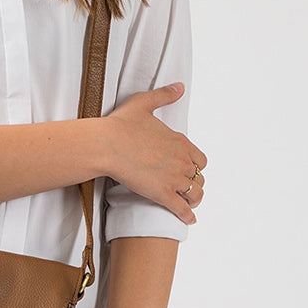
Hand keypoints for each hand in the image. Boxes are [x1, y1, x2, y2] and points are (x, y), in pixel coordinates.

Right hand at [104, 82, 206, 223]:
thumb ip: (164, 95)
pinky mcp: (162, 194)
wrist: (106, 145)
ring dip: (194, 200)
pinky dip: (187, 216)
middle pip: (199, 178)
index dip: (195, 166)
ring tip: (190, 205)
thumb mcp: (144, 103)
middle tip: (188, 189)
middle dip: (195, 184)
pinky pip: (182, 209)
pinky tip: (189, 220)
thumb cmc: (121, 125)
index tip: (188, 170)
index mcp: (180, 141)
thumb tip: (180, 87)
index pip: (200, 160)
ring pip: (195, 194)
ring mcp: (173, 178)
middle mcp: (182, 161)